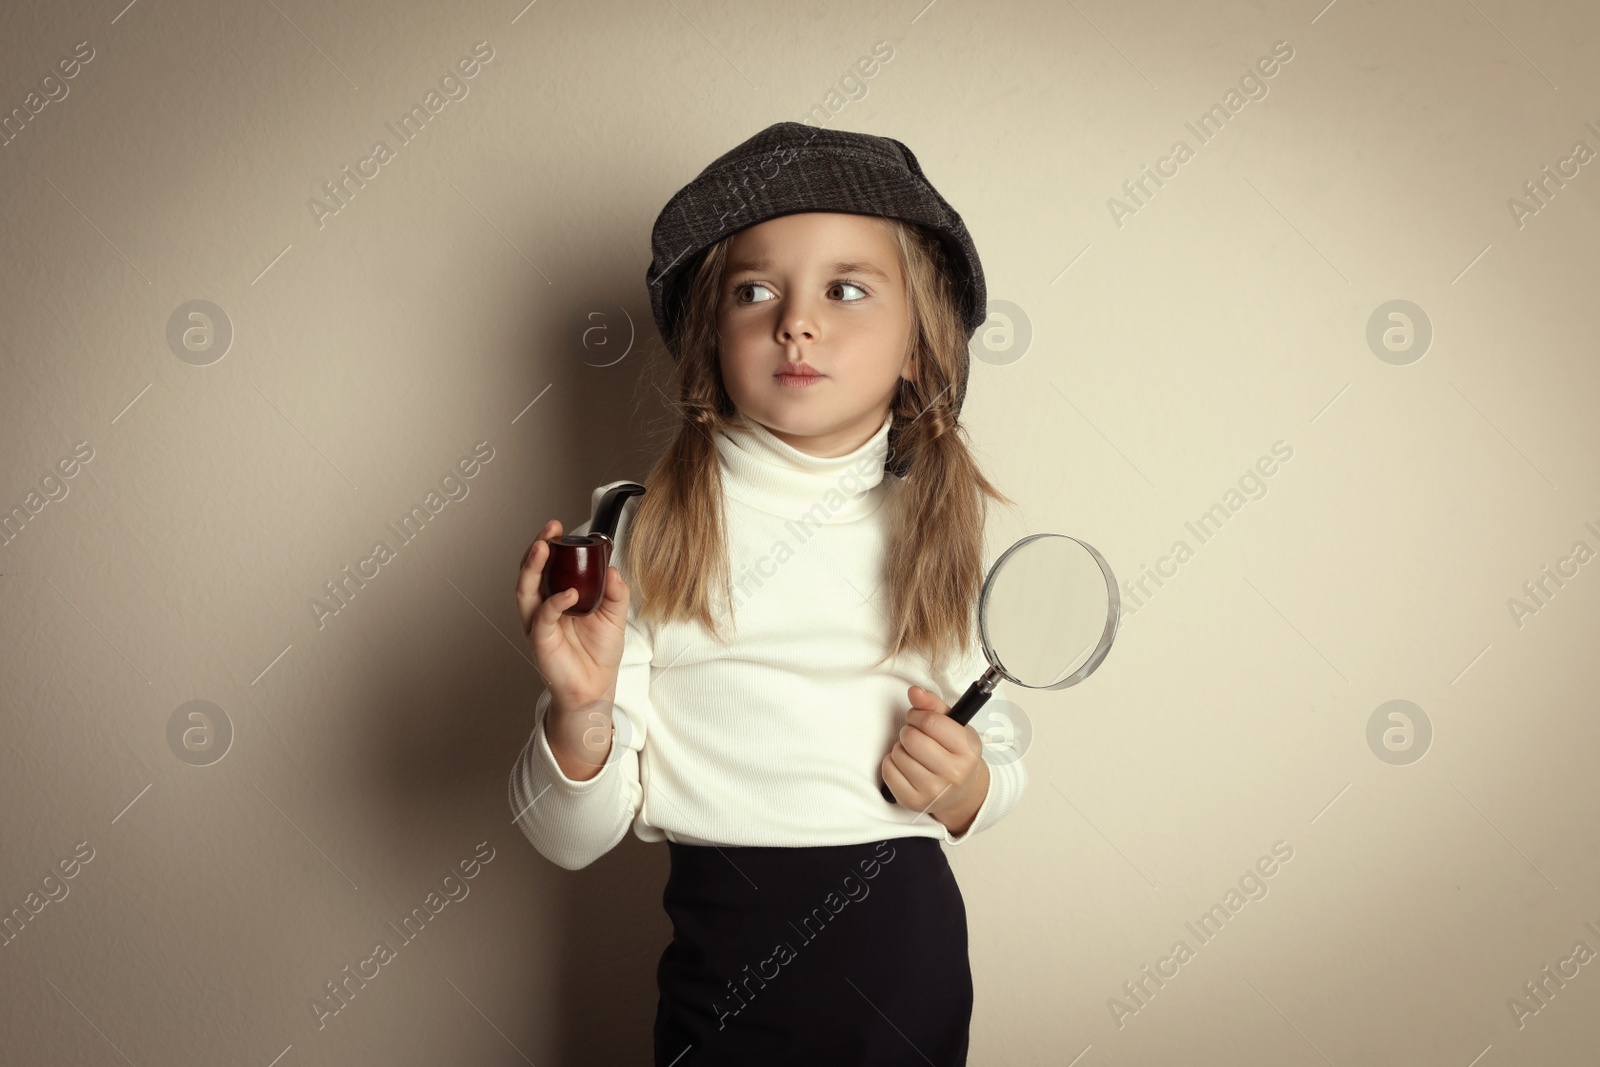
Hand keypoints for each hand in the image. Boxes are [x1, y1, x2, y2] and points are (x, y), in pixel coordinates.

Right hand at [515, 518, 629, 713]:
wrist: (597, 686)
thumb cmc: (599, 651)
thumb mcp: (615, 614)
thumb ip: (615, 590)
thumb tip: (611, 567)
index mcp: (557, 596)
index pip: (548, 564)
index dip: (549, 544)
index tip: (558, 527)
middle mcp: (543, 606)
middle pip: (530, 571)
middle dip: (536, 547)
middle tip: (548, 532)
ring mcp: (538, 622)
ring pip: (526, 590)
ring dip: (532, 567)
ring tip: (543, 548)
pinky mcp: (540, 640)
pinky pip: (544, 616)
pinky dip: (555, 602)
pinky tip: (569, 593)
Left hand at [881, 685, 987, 829]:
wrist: (960, 792)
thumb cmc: (955, 754)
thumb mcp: (954, 726)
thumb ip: (933, 705)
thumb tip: (914, 691)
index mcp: (968, 750)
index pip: (931, 722)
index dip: (917, 714)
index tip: (917, 717)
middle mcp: (954, 774)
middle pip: (912, 739)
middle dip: (908, 731)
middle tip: (914, 735)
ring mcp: (933, 791)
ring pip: (898, 754)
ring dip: (900, 748)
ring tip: (913, 752)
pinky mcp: (913, 802)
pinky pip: (888, 771)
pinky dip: (891, 763)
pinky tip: (905, 765)